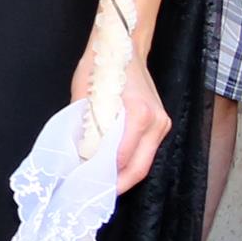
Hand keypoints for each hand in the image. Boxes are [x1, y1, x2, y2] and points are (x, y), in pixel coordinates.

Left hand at [75, 44, 170, 193]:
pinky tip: (111, 166)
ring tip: (100, 183)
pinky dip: (130, 160)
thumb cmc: (102, 66)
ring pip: (145, 161)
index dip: (103, 176)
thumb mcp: (83, 97)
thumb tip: (79, 156)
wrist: (123, 46)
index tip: (85, 185)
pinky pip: (146, 150)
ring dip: (124, 174)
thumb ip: (85, 128)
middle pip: (139, 167)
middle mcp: (156, 121)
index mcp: (138, 114)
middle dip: (117, 184)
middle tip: (94, 194)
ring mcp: (162, 123)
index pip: (122, 158)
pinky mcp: (161, 123)